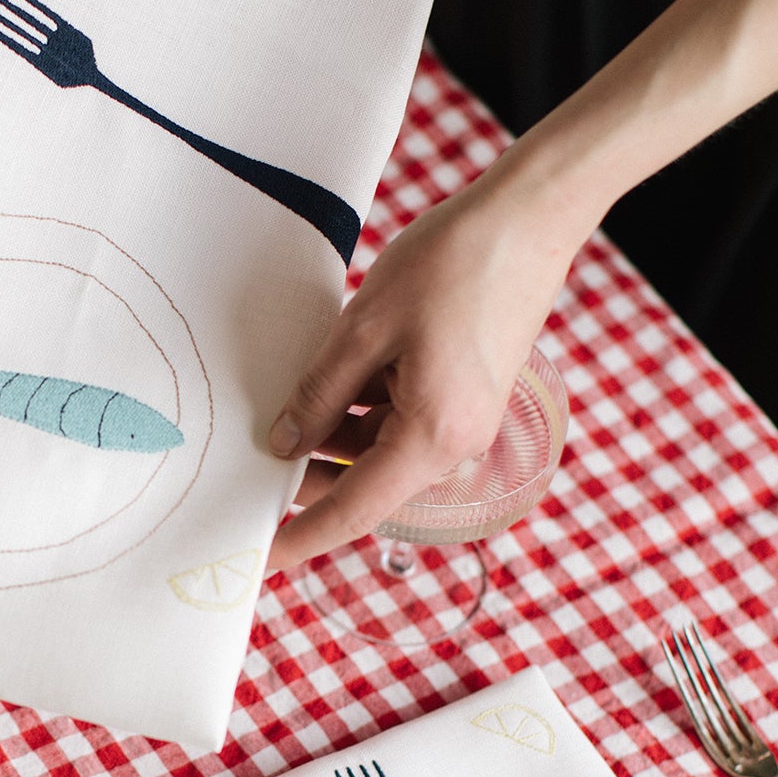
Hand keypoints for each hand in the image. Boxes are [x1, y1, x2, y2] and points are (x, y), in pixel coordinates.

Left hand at [266, 151, 589, 570]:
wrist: (529, 218)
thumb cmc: (454, 263)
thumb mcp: (363, 329)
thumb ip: (319, 395)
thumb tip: (285, 444)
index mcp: (433, 437)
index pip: (353, 511)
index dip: (302, 537)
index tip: (261, 558)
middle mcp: (455, 443)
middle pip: (364, 483)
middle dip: (309, 475)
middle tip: (249, 459)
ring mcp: (464, 420)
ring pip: (378, 449)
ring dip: (332, 433)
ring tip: (287, 397)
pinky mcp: (464, 396)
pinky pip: (399, 420)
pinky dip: (360, 407)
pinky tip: (332, 374)